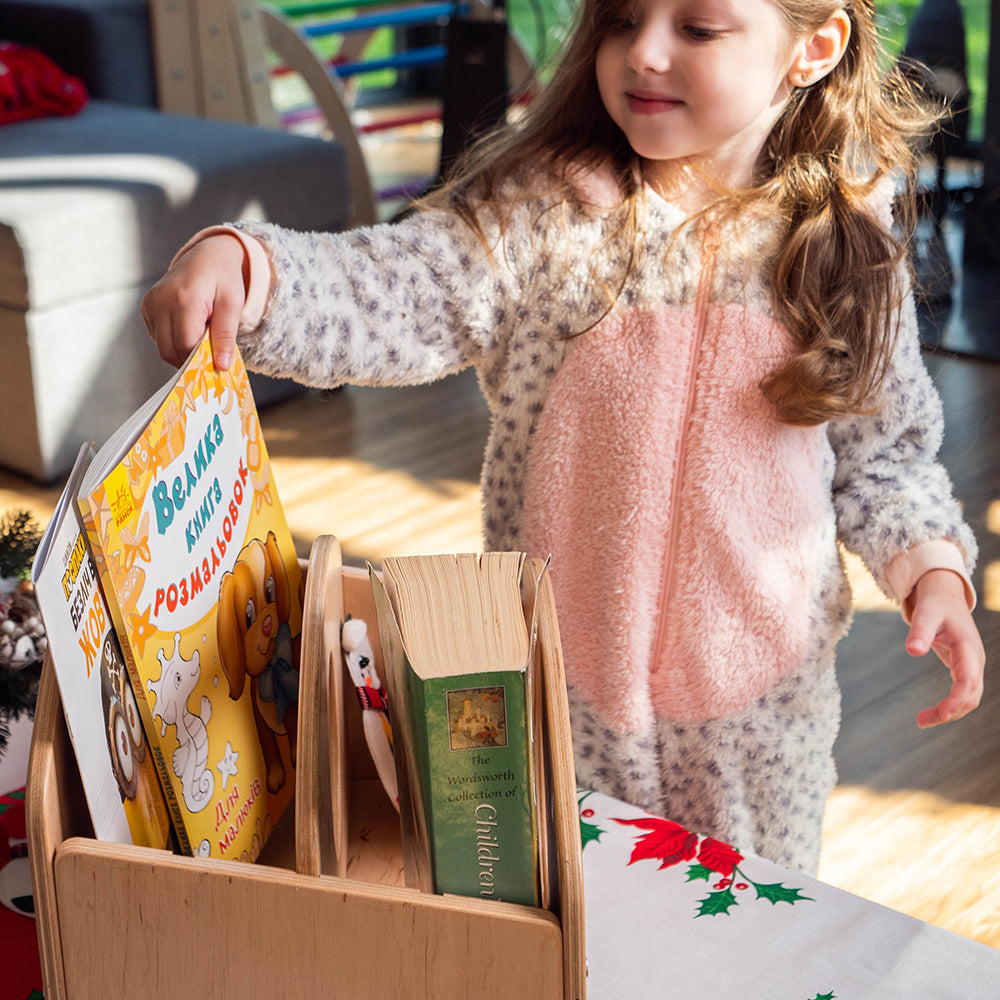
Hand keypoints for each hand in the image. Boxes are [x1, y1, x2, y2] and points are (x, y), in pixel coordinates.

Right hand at [141, 234, 247, 369]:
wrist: (207, 256)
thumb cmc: (223, 278)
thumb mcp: (233, 304)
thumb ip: (226, 335)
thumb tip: (222, 365)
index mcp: (183, 299)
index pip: (186, 345)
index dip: (201, 358)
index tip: (217, 361)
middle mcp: (161, 301)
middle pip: (170, 350)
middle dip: (191, 359)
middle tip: (210, 353)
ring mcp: (150, 304)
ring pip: (162, 347)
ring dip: (182, 350)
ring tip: (201, 335)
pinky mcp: (146, 307)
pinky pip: (158, 337)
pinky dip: (174, 341)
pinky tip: (188, 328)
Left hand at [905, 569, 984, 727]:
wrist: (945, 596)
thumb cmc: (936, 603)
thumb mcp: (926, 613)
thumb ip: (919, 631)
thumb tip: (912, 651)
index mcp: (968, 647)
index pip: (969, 680)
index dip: (958, 699)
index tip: (943, 714)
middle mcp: (974, 659)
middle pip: (971, 695)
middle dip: (951, 711)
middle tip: (922, 721)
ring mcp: (972, 665)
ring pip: (969, 697)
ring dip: (950, 712)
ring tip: (922, 721)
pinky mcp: (965, 668)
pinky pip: (963, 692)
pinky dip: (951, 705)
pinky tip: (933, 712)